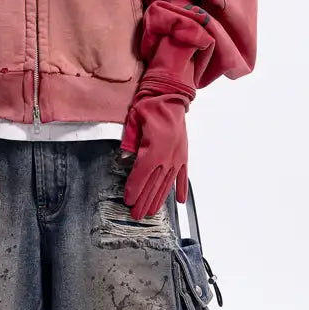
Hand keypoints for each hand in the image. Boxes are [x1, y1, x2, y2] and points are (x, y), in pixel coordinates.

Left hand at [119, 89, 189, 219]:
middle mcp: (168, 155)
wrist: (171, 94)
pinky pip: (183, 175)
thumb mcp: (134, 121)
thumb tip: (125, 160)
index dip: (134, 190)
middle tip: (137, 215)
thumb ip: (129, 142)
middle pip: (154, 184)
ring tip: (152, 212)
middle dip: (145, 201)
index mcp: (154, 148)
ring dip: (159, 199)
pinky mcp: (183, 153)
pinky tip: (181, 201)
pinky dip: (182, 188)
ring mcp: (177, 156)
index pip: (141, 174)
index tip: (129, 202)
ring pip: (167, 183)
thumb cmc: (150, 105)